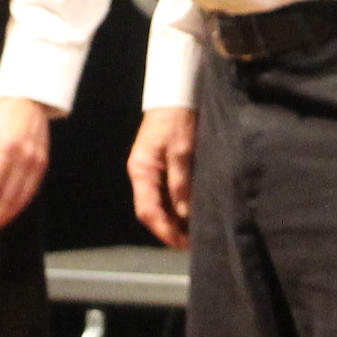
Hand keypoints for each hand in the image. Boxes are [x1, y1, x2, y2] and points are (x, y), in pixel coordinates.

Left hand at [0, 95, 52, 230]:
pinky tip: (12, 211)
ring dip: (9, 213)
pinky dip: (21, 204)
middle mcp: (23, 156)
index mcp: (5, 146)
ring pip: (22, 196)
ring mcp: (36, 161)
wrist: (30, 103)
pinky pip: (32, 190)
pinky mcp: (44, 165)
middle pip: (8, 194)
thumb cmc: (2, 117)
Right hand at [128, 108, 196, 249]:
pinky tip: (192, 213)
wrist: (177, 92)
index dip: (163, 230)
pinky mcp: (163, 166)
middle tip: (193, 243)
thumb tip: (183, 214)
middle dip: (169, 229)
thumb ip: (181, 182)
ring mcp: (152, 170)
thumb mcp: (182, 150)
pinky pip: (167, 193)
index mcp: (141, 170)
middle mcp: (143, 174)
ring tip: (195, 233)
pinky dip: (178, 206)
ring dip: (174, 220)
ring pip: (160, 204)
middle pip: (152, 211)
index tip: (181, 244)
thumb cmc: (178, 118)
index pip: (147, 210)